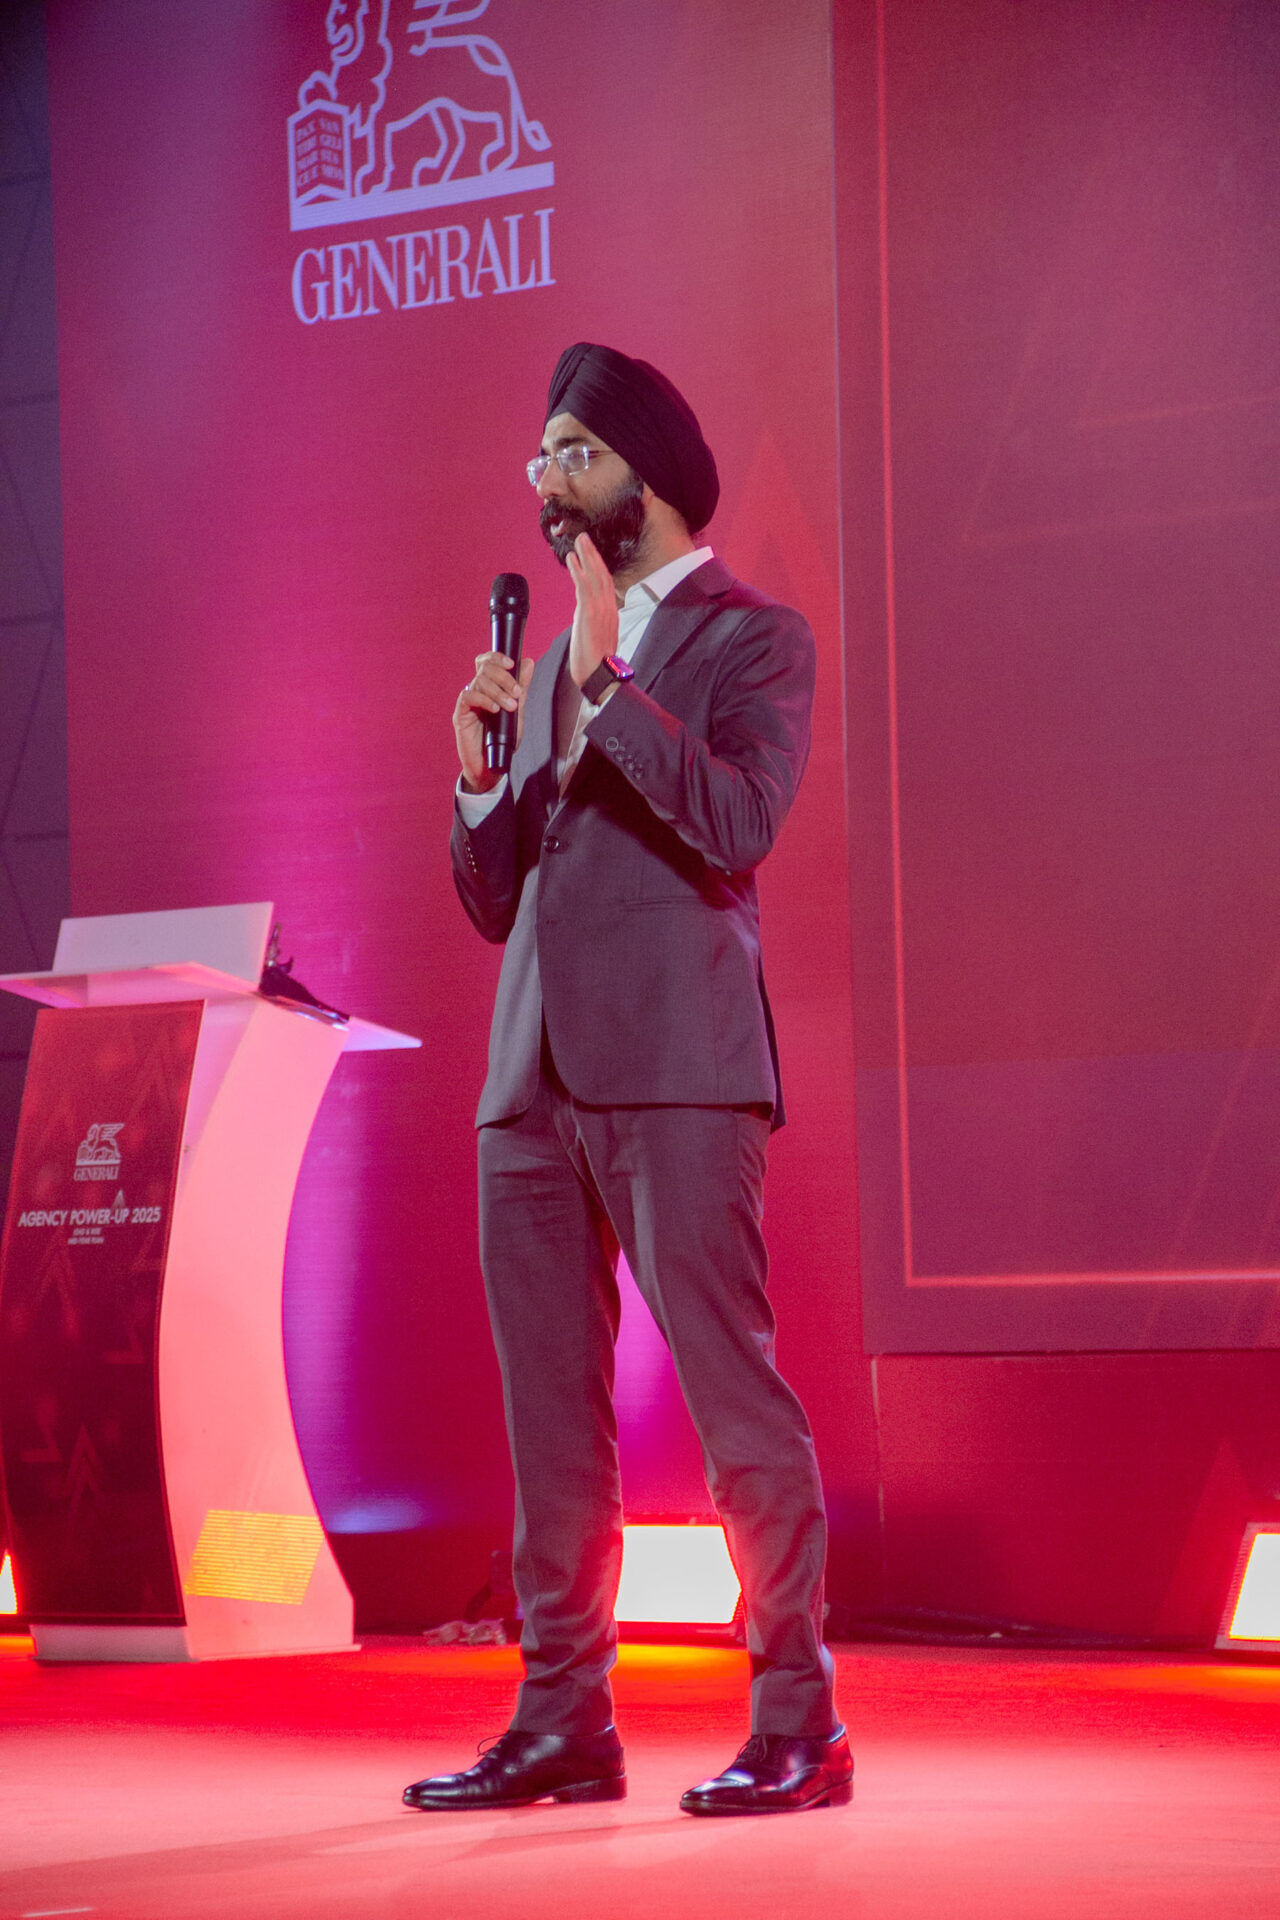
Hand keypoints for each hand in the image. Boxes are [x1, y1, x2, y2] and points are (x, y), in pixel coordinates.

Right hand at [454, 650, 534, 792]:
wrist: (491, 766)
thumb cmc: (503, 739)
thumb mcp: (517, 712)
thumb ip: (521, 689)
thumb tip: (528, 662)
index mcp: (489, 687)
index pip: (487, 662)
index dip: (496, 657)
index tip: (512, 664)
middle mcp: (477, 690)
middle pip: (484, 668)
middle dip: (503, 677)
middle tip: (516, 692)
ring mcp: (468, 701)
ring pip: (479, 682)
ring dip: (498, 691)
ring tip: (510, 706)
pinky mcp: (460, 714)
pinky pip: (468, 697)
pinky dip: (484, 700)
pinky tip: (495, 710)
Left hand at [566, 532, 618, 687]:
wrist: (600, 676)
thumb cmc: (596, 663)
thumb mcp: (596, 638)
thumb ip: (592, 624)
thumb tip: (584, 619)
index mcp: (610, 614)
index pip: (606, 584)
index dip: (598, 568)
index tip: (591, 555)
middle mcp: (608, 608)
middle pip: (602, 574)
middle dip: (593, 555)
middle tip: (584, 538)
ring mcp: (600, 609)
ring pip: (595, 575)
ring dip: (586, 556)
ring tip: (579, 541)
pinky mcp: (589, 613)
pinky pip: (584, 585)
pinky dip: (578, 570)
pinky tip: (572, 559)